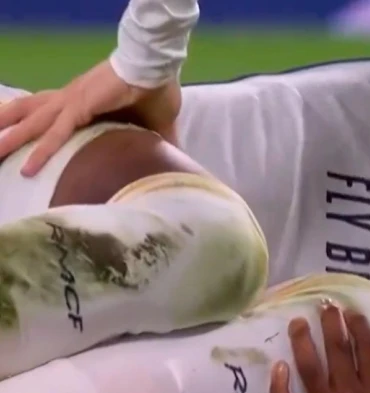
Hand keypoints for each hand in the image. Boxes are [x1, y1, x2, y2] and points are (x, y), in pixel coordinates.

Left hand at [0, 60, 180, 176]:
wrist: (157, 68)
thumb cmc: (156, 90)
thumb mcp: (157, 122)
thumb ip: (159, 140)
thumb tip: (175, 157)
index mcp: (84, 100)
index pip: (48, 112)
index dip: (31, 124)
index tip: (16, 138)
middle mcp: (70, 98)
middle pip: (30, 115)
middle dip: (9, 132)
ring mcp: (71, 101)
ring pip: (33, 124)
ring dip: (12, 139)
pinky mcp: (79, 106)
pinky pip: (55, 133)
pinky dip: (41, 150)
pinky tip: (28, 169)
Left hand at [270, 303, 369, 392]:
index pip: (367, 347)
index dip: (359, 323)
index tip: (351, 310)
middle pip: (336, 350)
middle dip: (330, 323)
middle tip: (325, 306)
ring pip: (308, 368)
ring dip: (301, 341)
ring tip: (297, 322)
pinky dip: (279, 384)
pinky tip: (280, 365)